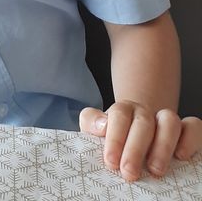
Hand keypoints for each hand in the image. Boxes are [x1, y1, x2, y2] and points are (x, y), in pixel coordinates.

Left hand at [80, 103, 201, 180]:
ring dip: (163, 145)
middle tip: (129, 172)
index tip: (110, 161)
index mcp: (124, 111)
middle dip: (135, 148)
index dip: (115, 137)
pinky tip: (182, 156)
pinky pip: (194, 127)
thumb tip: (101, 125)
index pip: (119, 115)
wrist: (135, 136)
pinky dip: (190, 139)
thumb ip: (92, 123)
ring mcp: (166, 121)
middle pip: (143, 122)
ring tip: (155, 170)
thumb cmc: (116, 140)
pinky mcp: (186, 132)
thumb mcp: (97, 130)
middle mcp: (146, 114)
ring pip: (169, 120)